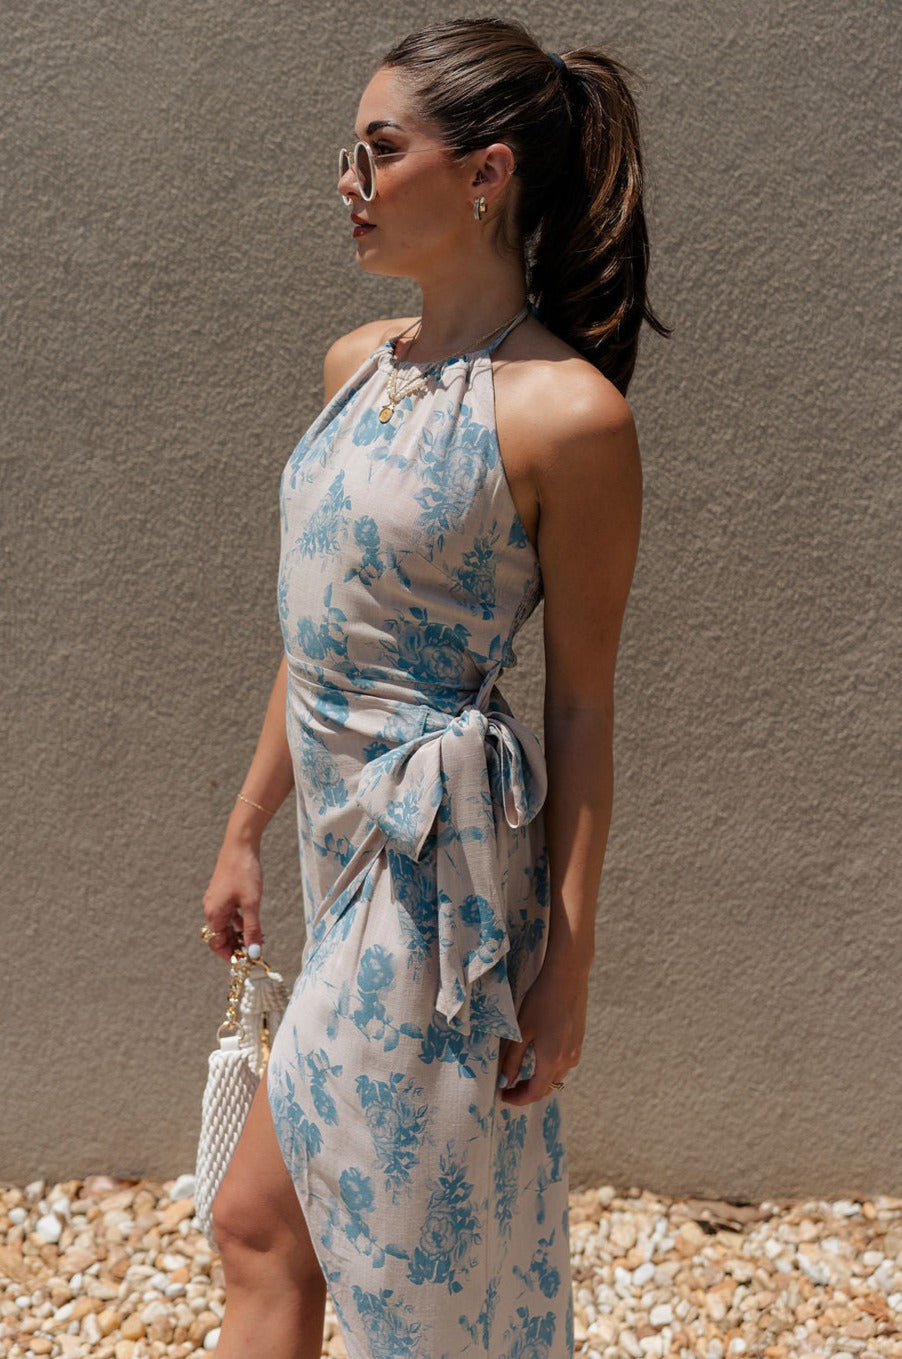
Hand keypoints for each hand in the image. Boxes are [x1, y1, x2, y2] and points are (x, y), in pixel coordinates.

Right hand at [200, 834, 263, 962]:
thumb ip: (252, 929)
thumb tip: (253, 952)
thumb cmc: (245, 873)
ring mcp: (216, 899)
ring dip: (239, 933)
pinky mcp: (223, 892)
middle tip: (253, 950)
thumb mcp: (252, 904)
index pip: (216, 943)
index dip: (229, 954)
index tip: (245, 960)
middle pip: (220, 935)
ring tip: (257, 938)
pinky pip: (228, 913)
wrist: (241, 844)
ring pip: (225, 924)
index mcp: (213, 913)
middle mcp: (211, 908)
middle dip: (235, 945)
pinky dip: (238, 920)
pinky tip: (251, 921)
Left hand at [497, 957, 588, 1104]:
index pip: (534, 1092)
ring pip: (556, 1077)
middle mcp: (568, 1061)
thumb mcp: (521, 1031)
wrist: (567, 978)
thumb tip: (505, 1081)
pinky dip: (549, 1068)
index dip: (518, 1098)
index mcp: (551, 1060)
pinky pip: (564, 1065)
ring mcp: (576, 1052)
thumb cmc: (541, 1001)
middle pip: (547, 1088)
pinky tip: (538, 1056)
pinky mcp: (579, 1042)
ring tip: (521, 1072)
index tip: (504, 1096)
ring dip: (540, 1080)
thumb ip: (512, 1059)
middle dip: (528, 1091)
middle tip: (509, 1086)